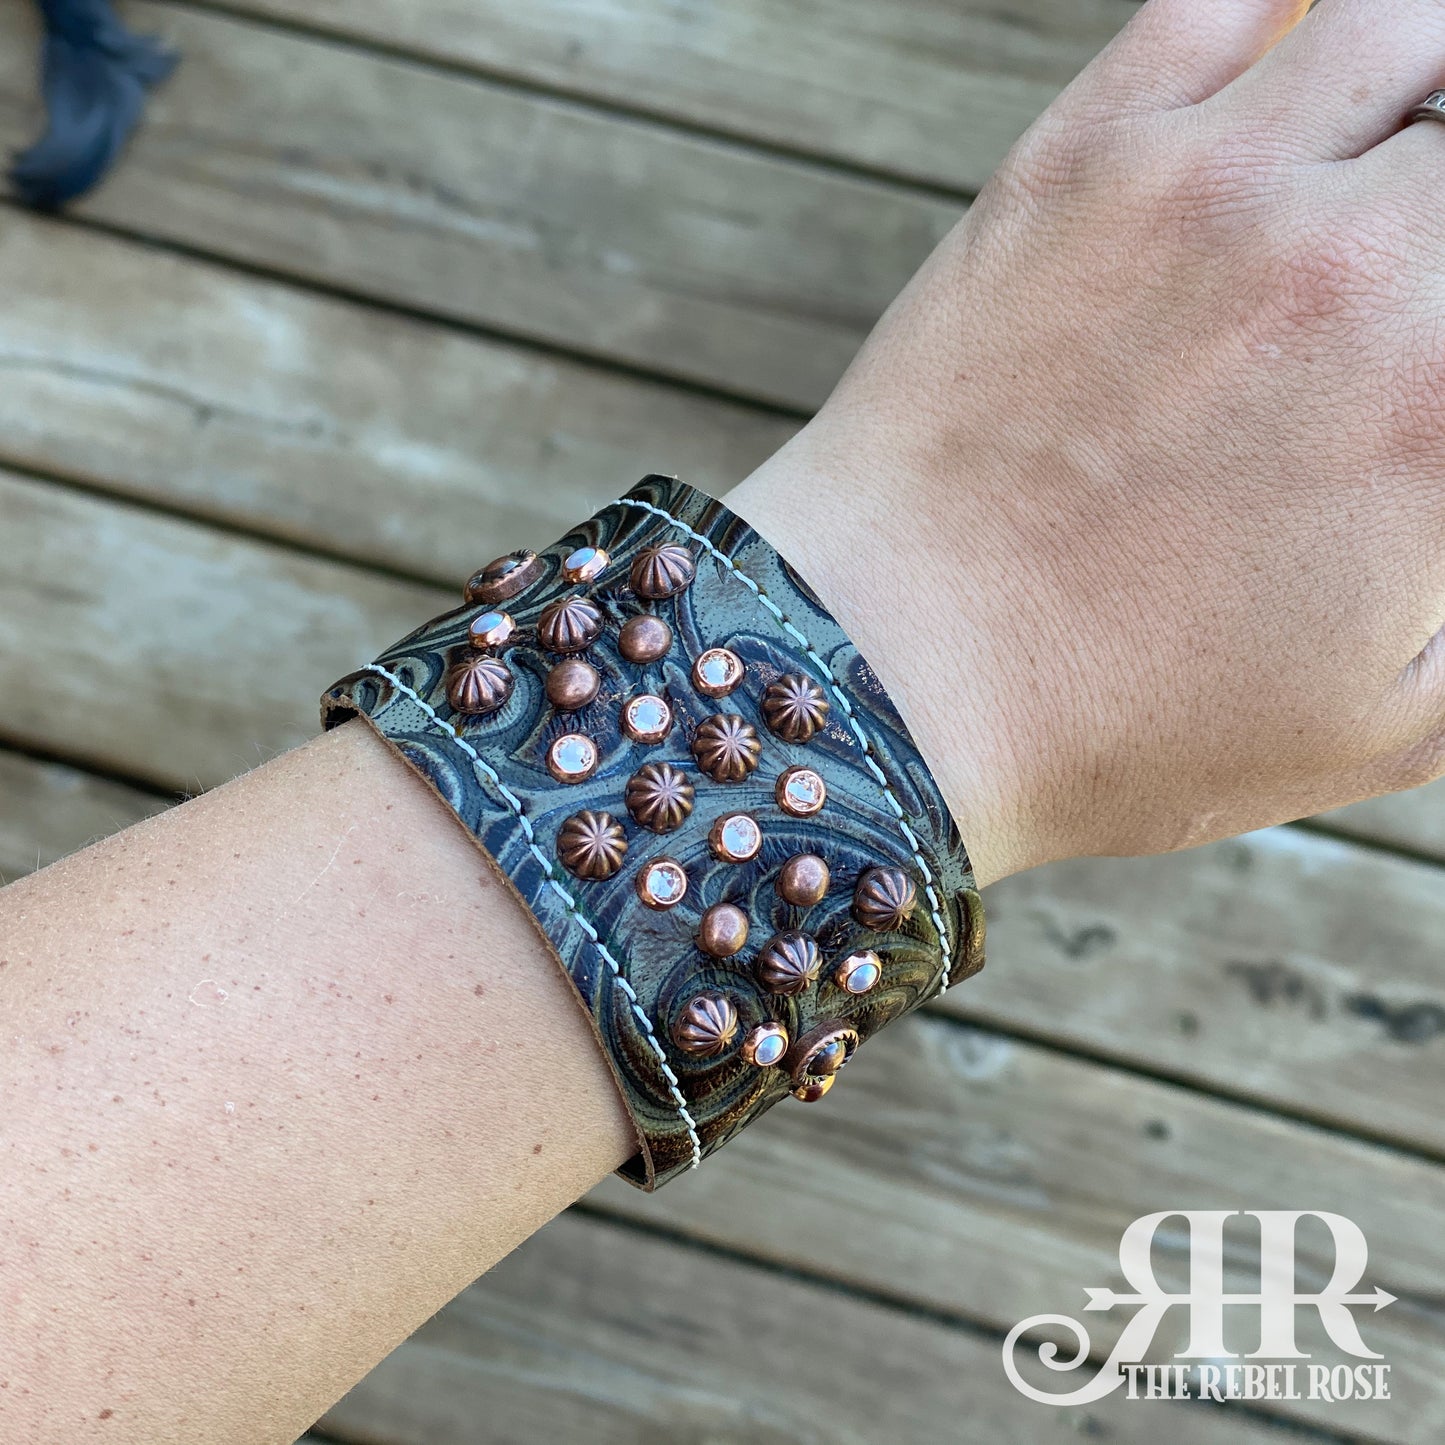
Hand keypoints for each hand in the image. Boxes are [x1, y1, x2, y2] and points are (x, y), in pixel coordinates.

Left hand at [731, 0, 1444, 884]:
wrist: (887, 673)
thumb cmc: (1118, 726)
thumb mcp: (1383, 726)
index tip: (1425, 370)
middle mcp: (1347, 259)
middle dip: (1443, 219)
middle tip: (1389, 302)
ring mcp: (1201, 186)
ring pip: (1394, 30)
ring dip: (1415, 90)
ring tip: (1380, 169)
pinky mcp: (1072, 160)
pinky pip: (1219, 7)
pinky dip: (1276, 24)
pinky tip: (1277, 85)